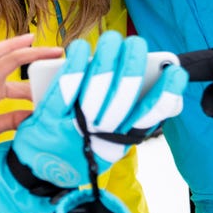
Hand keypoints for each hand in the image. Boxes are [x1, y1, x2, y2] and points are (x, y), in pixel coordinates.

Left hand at [13, 30, 186, 186]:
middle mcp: (100, 136)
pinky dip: (74, 64)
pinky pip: (65, 88)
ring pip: (96, 87)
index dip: (166, 93)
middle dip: (133, 63)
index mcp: (120, 141)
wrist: (37, 173)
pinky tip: (80, 48)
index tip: (175, 71)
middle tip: (136, 42)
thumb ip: (132, 119)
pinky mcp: (48, 119)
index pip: (150, 116)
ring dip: (106, 57)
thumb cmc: (79, 148)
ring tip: (112, 39)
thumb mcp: (110, 144)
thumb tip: (158, 87)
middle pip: (123, 95)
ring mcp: (74, 127)